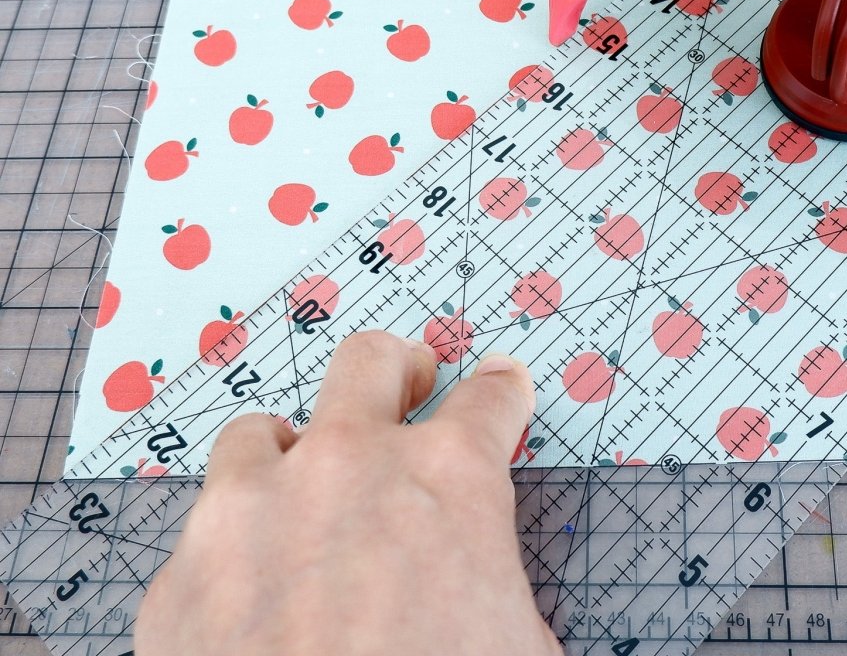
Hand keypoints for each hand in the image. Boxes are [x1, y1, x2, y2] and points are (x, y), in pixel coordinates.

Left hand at [135, 332, 558, 655]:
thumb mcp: (521, 645)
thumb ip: (502, 586)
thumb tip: (490, 591)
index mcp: (448, 479)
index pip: (489, 399)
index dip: (501, 393)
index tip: (499, 389)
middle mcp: (347, 466)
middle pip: (371, 363)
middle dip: (398, 369)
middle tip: (408, 386)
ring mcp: (252, 510)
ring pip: (263, 432)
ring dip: (292, 455)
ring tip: (303, 490)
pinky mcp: (181, 574)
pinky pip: (204, 534)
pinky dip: (232, 550)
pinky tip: (247, 597)